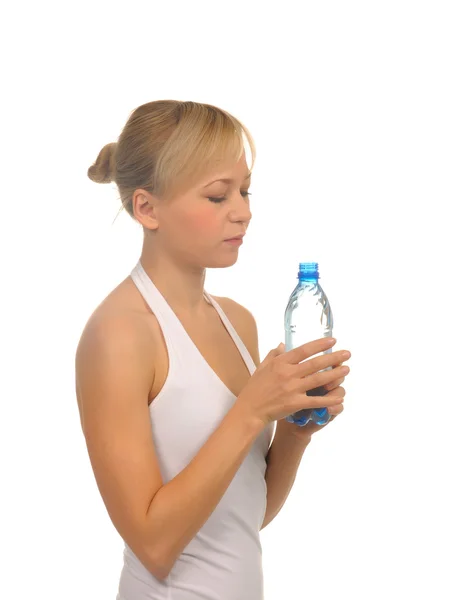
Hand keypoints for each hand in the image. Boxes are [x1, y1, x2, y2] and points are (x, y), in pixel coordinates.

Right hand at [235, 337, 350, 428]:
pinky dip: (329, 399)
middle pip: (315, 364)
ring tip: (347, 369)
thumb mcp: (261, 366)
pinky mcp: (295, 403)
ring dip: (335, 374)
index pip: (303, 350)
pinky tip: (339, 396)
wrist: (250, 409)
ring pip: (319, 379)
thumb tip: (283, 344)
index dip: (319, 345)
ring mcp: (293, 389)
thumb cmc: (255, 388)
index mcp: (280, 363)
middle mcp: (288, 373)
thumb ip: (274, 354)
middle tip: (347, 354)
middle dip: (333, 358)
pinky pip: (316, 400)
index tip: (332, 341)